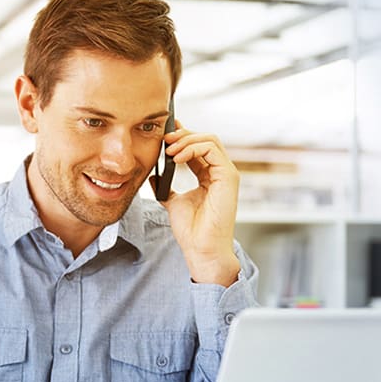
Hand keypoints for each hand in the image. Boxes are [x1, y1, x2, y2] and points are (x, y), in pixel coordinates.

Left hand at [151, 121, 240, 286]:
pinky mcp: (228, 177)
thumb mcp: (172, 201)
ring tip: (169, 150)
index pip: (198, 147)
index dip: (182, 136)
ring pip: (210, 139)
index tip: (164, 132)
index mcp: (209, 176)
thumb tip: (153, 176)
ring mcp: (226, 174)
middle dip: (183, 134)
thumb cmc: (191, 229)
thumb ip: (166, 187)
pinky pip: (212, 149)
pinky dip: (192, 148)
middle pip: (205, 138)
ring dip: (186, 140)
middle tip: (164, 139)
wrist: (200, 248)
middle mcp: (220, 172)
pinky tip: (178, 157)